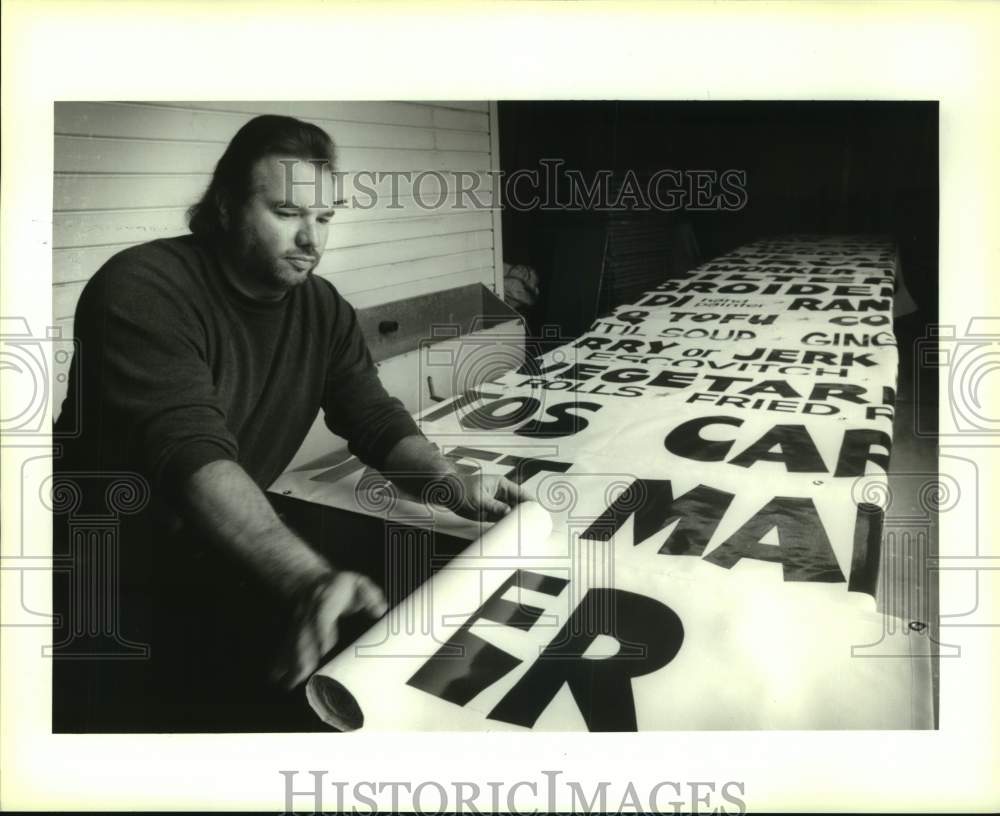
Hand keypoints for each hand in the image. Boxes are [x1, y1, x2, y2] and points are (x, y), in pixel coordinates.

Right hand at [271, 570, 387, 689]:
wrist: (311, 579)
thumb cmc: (340, 586)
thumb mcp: (358, 584)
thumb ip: (370, 596)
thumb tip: (379, 610)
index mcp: (326, 600)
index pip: (323, 616)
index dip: (322, 631)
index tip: (324, 647)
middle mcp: (309, 612)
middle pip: (304, 633)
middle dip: (303, 653)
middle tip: (304, 672)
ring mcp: (299, 622)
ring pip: (293, 642)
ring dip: (290, 662)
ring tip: (289, 682)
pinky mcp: (294, 630)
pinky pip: (286, 645)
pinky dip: (280, 661)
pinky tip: (276, 677)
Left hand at [426, 471, 530, 522]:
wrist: (447, 494)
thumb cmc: (461, 489)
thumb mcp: (479, 499)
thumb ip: (494, 506)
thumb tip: (508, 512)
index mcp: (502, 485)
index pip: (520, 493)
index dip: (530, 502)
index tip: (538, 511)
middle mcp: (502, 494)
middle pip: (518, 504)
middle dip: (525, 514)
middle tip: (533, 525)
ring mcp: (497, 503)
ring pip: (512, 513)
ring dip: (517, 521)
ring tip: (525, 531)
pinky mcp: (491, 513)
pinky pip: (503, 520)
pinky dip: (507, 525)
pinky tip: (511, 531)